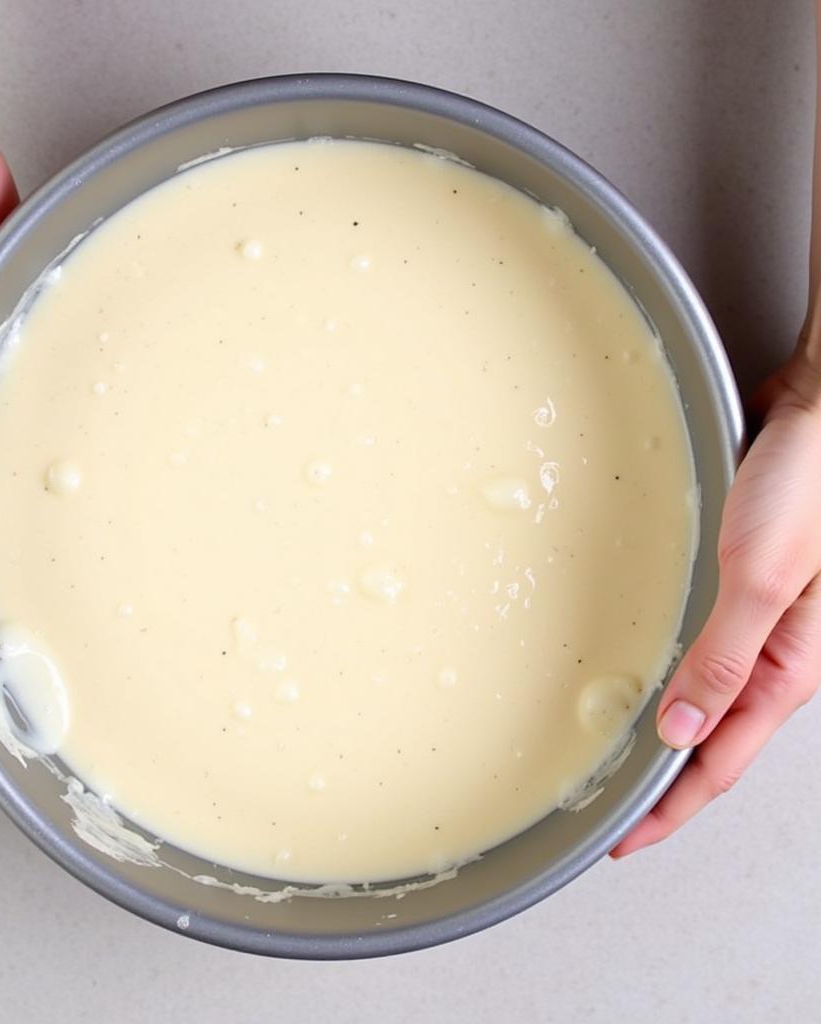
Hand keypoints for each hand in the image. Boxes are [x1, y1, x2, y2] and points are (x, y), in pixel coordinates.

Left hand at [613, 351, 820, 855]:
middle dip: (668, 787)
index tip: (627, 839)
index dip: (673, 807)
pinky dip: (676, 685)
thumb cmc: (803, 488)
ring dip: (669, 738)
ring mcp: (761, 628)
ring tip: (626, 765)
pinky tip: (652, 685)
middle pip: (716, 744)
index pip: (722, 762)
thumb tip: (681, 731)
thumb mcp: (760, 580)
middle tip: (616, 814)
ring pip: (710, 705)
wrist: (814, 419)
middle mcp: (775, 658)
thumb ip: (726, 658)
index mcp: (788, 669)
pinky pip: (707, 658)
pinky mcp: (743, 594)